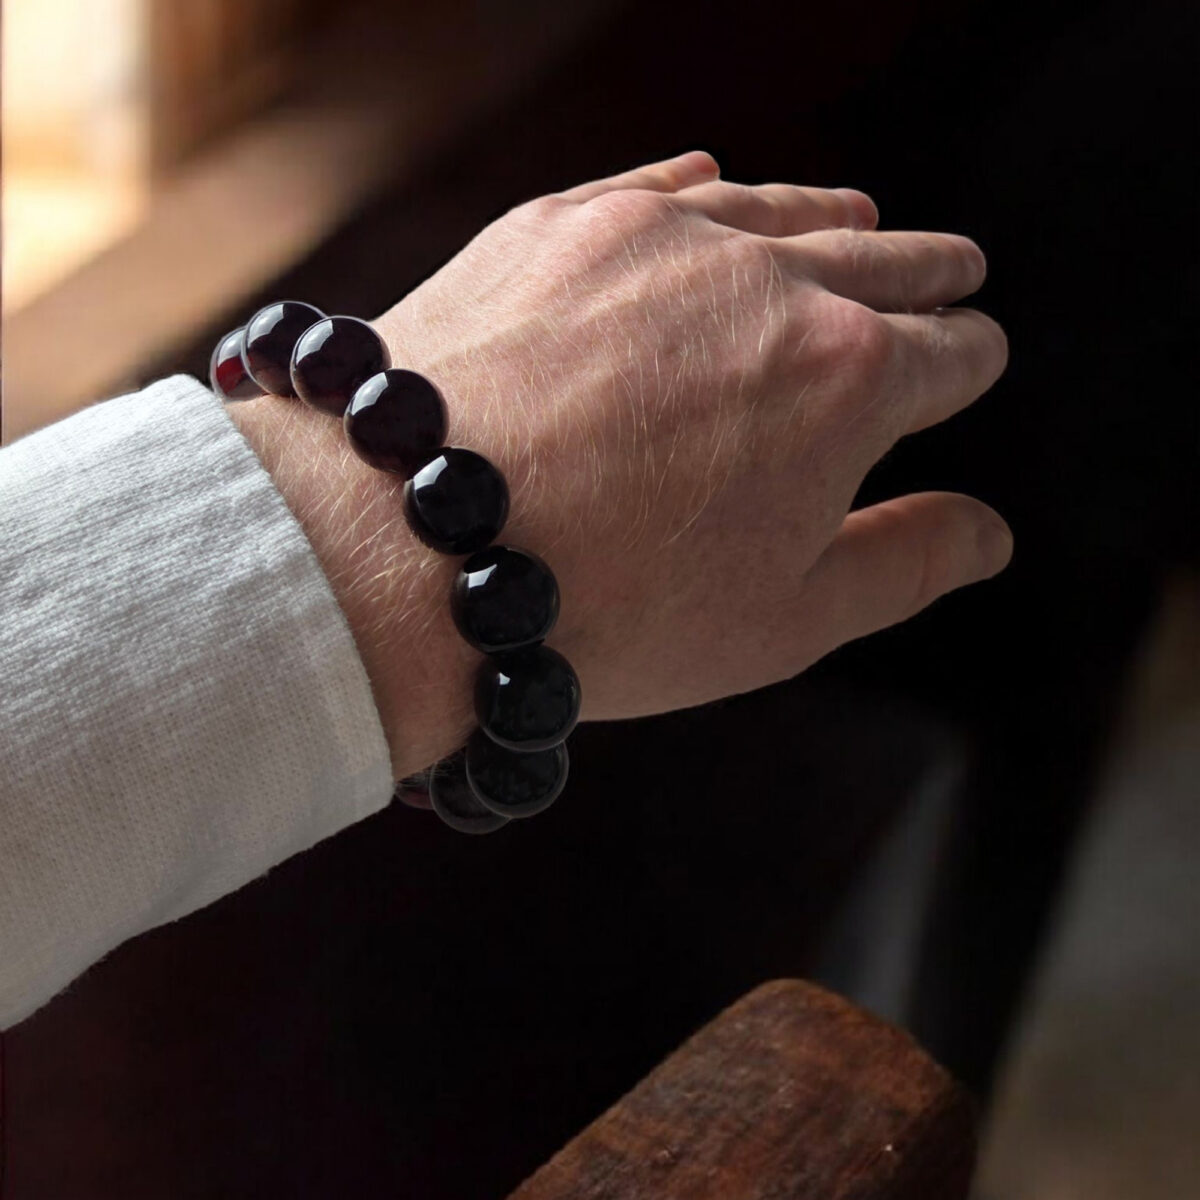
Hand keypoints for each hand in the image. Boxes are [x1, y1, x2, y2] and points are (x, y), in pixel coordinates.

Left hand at [232, 152, 1010, 773]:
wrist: (409, 545)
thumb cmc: (605, 607)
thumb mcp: (784, 621)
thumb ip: (905, 565)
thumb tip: (989, 533)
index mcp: (850, 379)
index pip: (952, 351)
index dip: (971, 360)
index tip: (971, 359)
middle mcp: (771, 280)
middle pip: (888, 258)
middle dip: (931, 276)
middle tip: (954, 276)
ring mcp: (662, 238)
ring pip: (784, 208)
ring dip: (837, 218)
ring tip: (865, 219)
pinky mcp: (562, 222)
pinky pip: (663, 185)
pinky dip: (710, 190)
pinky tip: (722, 183)